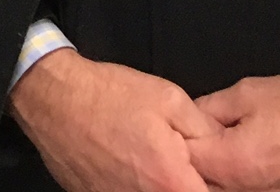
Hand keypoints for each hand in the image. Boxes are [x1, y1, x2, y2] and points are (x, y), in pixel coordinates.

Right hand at [10, 49, 221, 191]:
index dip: (221, 185)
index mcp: (173, 183)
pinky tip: (130, 165)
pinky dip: (138, 186)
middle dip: (191, 183)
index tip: (216, 172)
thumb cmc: (110, 96)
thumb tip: (227, 151)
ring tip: (151, 159)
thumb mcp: (170, 100)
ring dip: (163, 185)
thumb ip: (207, 132)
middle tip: (181, 161)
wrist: (52, 99)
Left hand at [188, 67, 279, 191]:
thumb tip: (189, 119)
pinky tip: (260, 174)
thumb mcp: (250, 92)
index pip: (184, 163)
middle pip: (206, 188)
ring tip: (238, 161)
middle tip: (203, 152)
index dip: (177, 148)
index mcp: (235, 163)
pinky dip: (251, 188)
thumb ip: (211, 108)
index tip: (176, 138)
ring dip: (224, 183)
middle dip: (197, 171)